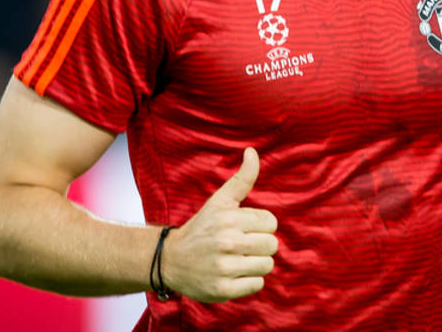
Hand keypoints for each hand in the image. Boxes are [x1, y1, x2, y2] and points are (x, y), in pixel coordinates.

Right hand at [161, 147, 278, 301]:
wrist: (169, 260)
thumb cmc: (202, 227)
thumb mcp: (220, 200)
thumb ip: (242, 178)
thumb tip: (252, 151)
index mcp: (229, 218)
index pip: (271, 222)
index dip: (260, 225)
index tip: (244, 228)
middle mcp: (226, 242)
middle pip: (272, 245)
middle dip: (260, 245)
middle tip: (241, 245)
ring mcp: (224, 268)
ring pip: (267, 265)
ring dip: (256, 263)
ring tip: (237, 259)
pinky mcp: (222, 290)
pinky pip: (257, 285)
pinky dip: (249, 281)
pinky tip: (233, 274)